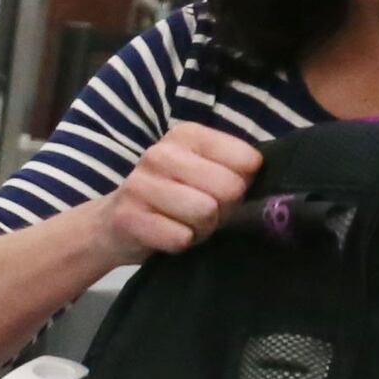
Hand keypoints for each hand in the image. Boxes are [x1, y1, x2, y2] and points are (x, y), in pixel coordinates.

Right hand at [97, 120, 265, 258]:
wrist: (115, 222)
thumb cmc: (172, 196)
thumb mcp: (203, 172)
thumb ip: (235, 170)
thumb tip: (264, 188)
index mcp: (187, 135)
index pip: (246, 160)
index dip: (243, 184)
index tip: (222, 191)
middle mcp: (161, 153)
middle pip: (229, 188)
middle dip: (223, 210)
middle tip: (204, 213)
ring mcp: (140, 184)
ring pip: (205, 213)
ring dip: (202, 229)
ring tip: (186, 224)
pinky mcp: (128, 217)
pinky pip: (180, 237)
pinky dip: (181, 244)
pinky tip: (168, 235)